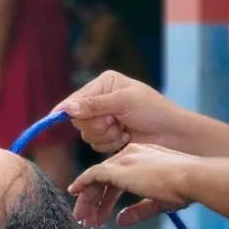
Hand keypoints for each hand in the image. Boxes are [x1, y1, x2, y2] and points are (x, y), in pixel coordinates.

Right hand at [58, 72, 183, 154]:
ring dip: (106, 135)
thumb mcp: (124, 102)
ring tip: (124, 130)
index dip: (67, 109)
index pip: (77, 98)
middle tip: (115, 122)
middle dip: (97, 124)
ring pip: (87, 134)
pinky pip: (96, 145)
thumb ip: (95, 105)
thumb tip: (67, 108)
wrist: (173, 135)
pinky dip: (111, 144)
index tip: (55, 118)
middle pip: (78, 118)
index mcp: (105, 83)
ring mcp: (105, 119)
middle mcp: (101, 100)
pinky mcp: (109, 137)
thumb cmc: (154, 112)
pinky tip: (126, 138)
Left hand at [69, 143, 197, 227]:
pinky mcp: (119, 168)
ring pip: (96, 177)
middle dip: (94, 200)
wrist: (190, 177)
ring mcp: (124, 160)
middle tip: (87, 219)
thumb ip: (138, 211)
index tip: (102, 213)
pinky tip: (76, 193)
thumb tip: (121, 221)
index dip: (107, 197)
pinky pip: (93, 175)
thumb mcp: (158, 202)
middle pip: (104, 177)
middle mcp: (131, 154)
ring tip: (82, 218)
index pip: (118, 176)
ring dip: (88, 199)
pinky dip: (83, 184)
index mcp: (143, 158)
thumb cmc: (184, 187)